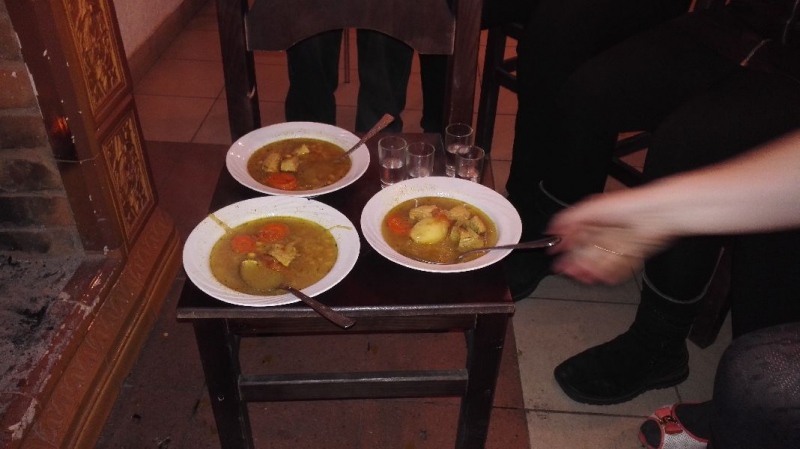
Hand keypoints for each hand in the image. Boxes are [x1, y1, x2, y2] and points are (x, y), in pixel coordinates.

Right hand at [545, 195, 674, 283]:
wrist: (654, 213)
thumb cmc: (626, 205)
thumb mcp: (590, 207)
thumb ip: (569, 218)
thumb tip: (552, 228)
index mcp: (593, 221)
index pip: (574, 237)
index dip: (564, 247)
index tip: (555, 256)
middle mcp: (604, 233)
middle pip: (585, 253)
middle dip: (575, 263)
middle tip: (567, 270)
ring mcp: (616, 245)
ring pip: (600, 262)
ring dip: (590, 270)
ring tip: (583, 276)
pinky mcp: (630, 255)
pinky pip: (618, 268)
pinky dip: (610, 273)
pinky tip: (603, 277)